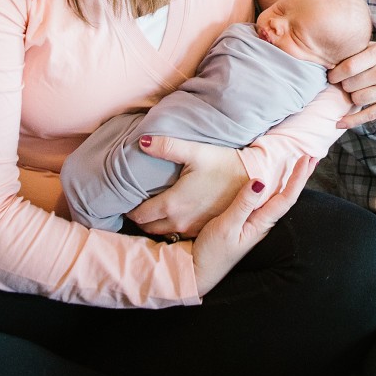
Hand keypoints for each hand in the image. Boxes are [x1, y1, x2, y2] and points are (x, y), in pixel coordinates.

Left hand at [128, 137, 249, 237]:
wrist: (252, 178)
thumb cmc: (222, 162)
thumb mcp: (194, 151)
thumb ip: (166, 146)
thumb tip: (142, 141)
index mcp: (173, 204)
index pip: (140, 216)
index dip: (129, 210)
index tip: (123, 201)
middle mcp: (180, 221)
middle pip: (148, 228)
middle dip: (139, 219)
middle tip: (133, 205)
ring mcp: (192, 228)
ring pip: (163, 233)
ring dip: (153, 225)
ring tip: (148, 210)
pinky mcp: (203, 229)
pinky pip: (178, 234)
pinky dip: (169, 227)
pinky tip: (171, 215)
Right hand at [192, 155, 315, 296]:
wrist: (198, 273)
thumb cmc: (211, 253)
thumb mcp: (226, 227)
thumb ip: (242, 204)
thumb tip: (260, 180)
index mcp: (261, 224)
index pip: (286, 198)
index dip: (297, 178)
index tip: (307, 159)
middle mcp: (261, 224)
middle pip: (287, 197)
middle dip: (300, 177)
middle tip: (312, 157)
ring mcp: (253, 225)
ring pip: (278, 199)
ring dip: (290, 182)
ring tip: (300, 167)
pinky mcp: (244, 225)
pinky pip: (265, 203)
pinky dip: (274, 189)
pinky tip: (273, 186)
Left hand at [329, 41, 375, 126]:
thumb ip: (359, 50)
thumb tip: (333, 57)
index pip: (349, 67)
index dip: (335, 74)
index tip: (331, 76)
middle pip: (351, 84)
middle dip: (344, 85)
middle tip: (345, 83)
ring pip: (357, 99)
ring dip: (352, 96)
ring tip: (356, 91)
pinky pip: (369, 115)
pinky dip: (352, 120)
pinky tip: (340, 123)